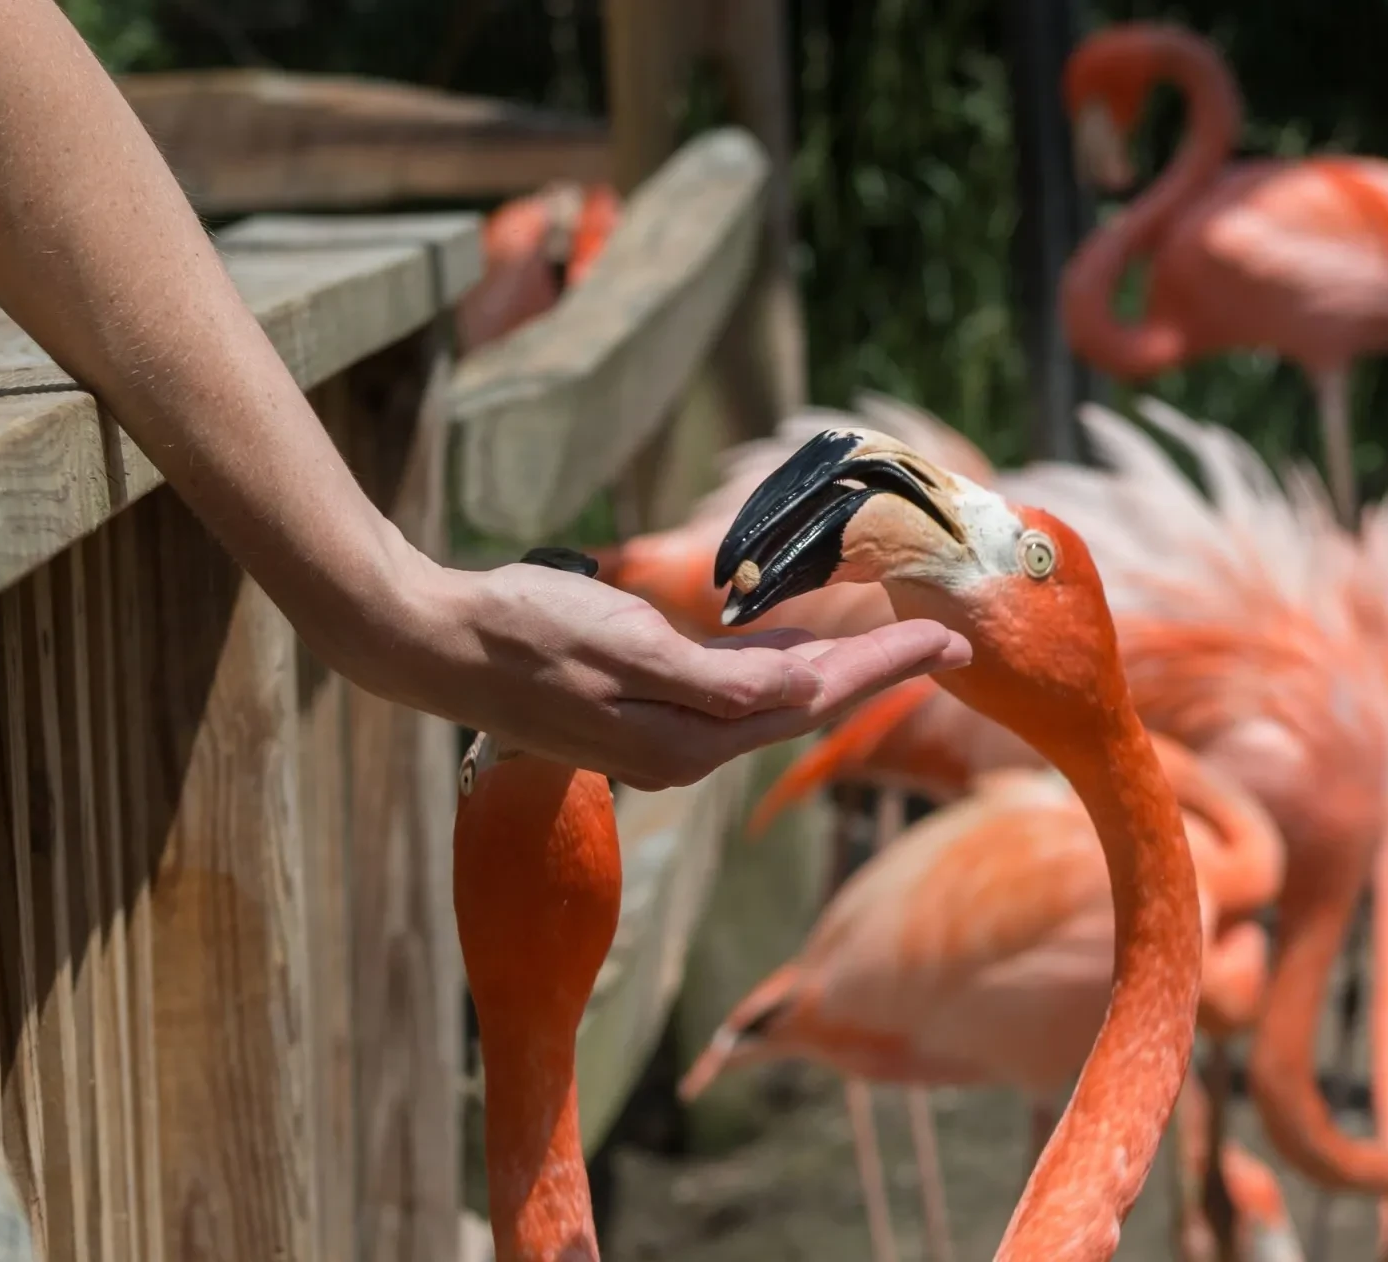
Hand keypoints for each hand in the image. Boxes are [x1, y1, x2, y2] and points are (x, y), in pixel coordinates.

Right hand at [366, 557, 971, 791]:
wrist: (438, 646)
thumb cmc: (527, 636)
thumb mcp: (625, 649)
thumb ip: (713, 679)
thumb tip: (797, 690)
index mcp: (688, 741)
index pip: (812, 701)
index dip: (885, 669)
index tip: (948, 641)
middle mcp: (684, 751)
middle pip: (804, 707)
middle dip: (880, 673)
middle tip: (949, 642)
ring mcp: (662, 738)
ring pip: (772, 703)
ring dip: (837, 675)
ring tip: (898, 649)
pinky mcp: (640, 715)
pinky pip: (732, 696)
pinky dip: (778, 671)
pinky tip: (799, 651)